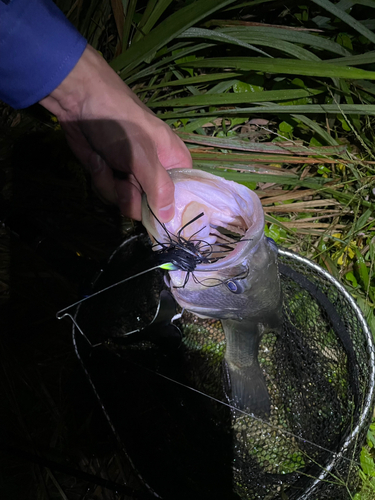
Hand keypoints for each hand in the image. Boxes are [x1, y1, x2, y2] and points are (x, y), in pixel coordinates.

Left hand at [39, 45, 191, 220]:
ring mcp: (132, 176)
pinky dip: (100, 178)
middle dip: (132, 196)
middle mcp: (156, 173)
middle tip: (124, 179)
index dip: (170, 209)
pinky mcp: (111, 176)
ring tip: (107, 162)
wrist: (79, 102)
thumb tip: (169, 219)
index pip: (183, 198)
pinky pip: (108, 194)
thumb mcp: (143, 156)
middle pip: (150, 207)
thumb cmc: (120, 124)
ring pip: (126, 203)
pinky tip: (97, 160)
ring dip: (112, 186)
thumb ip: (159, 188)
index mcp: (175, 164)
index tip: (158, 216)